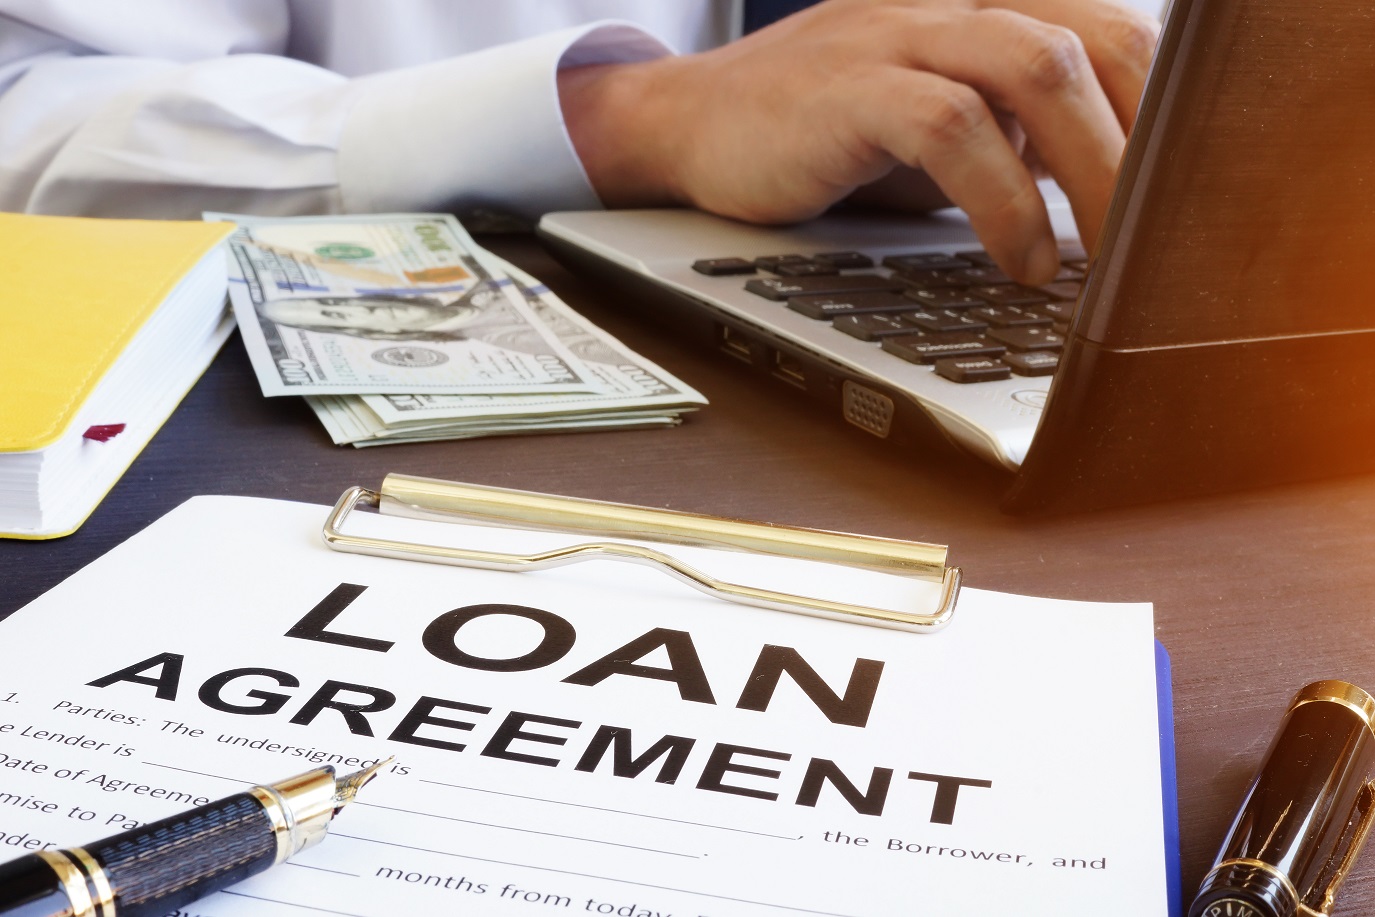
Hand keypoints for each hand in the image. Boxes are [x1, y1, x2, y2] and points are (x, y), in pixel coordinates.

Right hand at [559, 0, 1158, 283]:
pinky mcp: (848, 86)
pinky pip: (952, 126)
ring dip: (1091, 169)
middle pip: (1095, 40)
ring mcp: (897, 34)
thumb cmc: (821, 131)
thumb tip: (1108, 189)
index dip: (1165, 112)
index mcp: (984, 4)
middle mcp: (951, 0)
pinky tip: (1021, 258)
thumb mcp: (937, 123)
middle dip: (1143, 146)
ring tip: (1102, 257)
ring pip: (1036, 66)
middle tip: (1157, 242)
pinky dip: (1004, 199)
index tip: (1181, 200)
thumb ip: (1018, 134)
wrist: (691, 125)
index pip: (1113, 32)